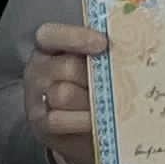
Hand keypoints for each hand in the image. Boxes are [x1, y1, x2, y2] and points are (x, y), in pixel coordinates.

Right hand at [30, 21, 107, 163]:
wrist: (70, 128)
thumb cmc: (84, 87)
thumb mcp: (86, 64)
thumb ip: (99, 54)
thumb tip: (128, 47)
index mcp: (47, 47)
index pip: (52, 35)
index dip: (77, 37)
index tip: (104, 43)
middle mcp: (37, 70)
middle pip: (67, 67)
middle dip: (93, 76)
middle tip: (118, 83)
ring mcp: (36, 98)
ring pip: (63, 94)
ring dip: (90, 101)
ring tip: (110, 105)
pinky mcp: (40, 124)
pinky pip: (59, 120)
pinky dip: (82, 121)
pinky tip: (98, 121)